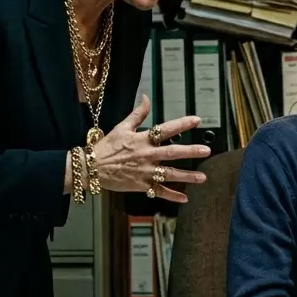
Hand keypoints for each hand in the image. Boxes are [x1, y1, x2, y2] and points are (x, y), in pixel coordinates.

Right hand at [90, 94, 210, 203]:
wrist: (90, 168)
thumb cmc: (106, 147)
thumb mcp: (121, 127)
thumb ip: (137, 114)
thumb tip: (146, 97)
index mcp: (142, 140)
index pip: (165, 129)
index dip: (181, 124)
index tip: (197, 120)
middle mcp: (146, 155)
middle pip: (171, 153)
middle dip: (190, 151)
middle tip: (206, 150)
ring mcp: (144, 172)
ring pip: (169, 174)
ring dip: (187, 176)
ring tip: (203, 177)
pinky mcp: (141, 186)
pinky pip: (159, 191)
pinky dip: (172, 195)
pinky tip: (185, 198)